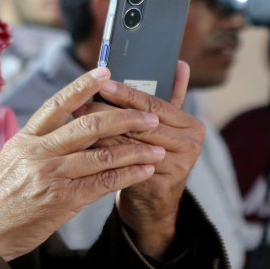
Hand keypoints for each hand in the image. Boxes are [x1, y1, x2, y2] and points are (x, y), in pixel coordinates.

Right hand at [0, 67, 165, 260]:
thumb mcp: (11, 159)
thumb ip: (38, 142)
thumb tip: (68, 124)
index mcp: (26, 137)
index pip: (58, 103)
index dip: (84, 86)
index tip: (106, 72)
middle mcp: (39, 151)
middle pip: (89, 125)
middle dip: (125, 118)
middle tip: (150, 115)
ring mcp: (52, 174)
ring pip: (103, 154)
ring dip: (136, 149)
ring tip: (158, 145)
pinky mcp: (63, 199)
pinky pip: (104, 182)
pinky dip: (128, 175)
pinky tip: (145, 170)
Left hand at [74, 62, 204, 258]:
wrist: (154, 205)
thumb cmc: (152, 157)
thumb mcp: (163, 127)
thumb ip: (170, 96)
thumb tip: (179, 63)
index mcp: (192, 125)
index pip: (154, 103)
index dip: (127, 93)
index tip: (102, 81)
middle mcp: (191, 144)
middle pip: (142, 122)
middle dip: (109, 110)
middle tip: (81, 102)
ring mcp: (179, 166)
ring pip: (132, 142)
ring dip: (101, 132)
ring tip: (77, 122)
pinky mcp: (161, 184)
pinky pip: (125, 164)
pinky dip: (103, 153)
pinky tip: (83, 146)